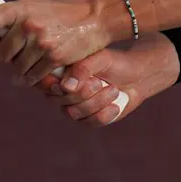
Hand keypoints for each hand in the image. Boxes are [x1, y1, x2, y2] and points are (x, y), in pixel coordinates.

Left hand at [0, 0, 110, 85]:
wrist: (94, 17)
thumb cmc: (61, 14)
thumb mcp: (34, 9)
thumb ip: (11, 24)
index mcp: (20, 9)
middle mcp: (28, 25)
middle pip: (1, 54)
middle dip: (7, 59)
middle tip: (16, 56)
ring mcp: (41, 42)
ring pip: (17, 68)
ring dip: (21, 71)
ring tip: (29, 64)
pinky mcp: (54, 58)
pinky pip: (33, 77)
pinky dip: (32, 79)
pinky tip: (35, 75)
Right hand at [47, 33, 180, 126]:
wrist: (136, 77)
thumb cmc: (115, 63)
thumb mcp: (100, 59)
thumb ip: (82, 69)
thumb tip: (65, 86)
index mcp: (60, 73)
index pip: (44, 83)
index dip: (52, 86)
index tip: (71, 83)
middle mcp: (63, 92)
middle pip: (59, 100)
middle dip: (82, 93)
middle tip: (100, 82)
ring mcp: (74, 107)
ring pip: (74, 113)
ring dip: (97, 102)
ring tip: (113, 90)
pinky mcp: (88, 119)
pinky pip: (90, 122)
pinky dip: (104, 114)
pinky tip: (115, 105)